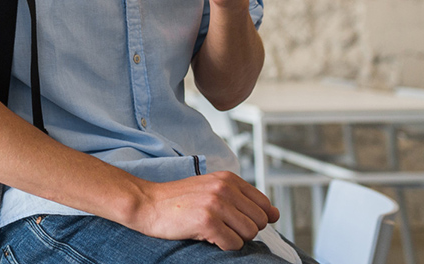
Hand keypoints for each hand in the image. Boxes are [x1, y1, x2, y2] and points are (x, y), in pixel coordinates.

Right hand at [129, 171, 279, 250]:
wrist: (147, 203)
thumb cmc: (179, 200)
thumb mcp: (213, 190)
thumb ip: (243, 199)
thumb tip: (276, 214)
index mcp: (228, 178)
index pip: (264, 205)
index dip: (253, 218)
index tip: (234, 220)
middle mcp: (225, 187)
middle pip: (259, 222)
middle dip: (243, 230)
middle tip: (220, 225)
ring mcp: (216, 203)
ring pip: (249, 234)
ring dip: (233, 238)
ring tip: (212, 229)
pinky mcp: (207, 221)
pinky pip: (233, 244)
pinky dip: (222, 245)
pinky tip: (205, 235)